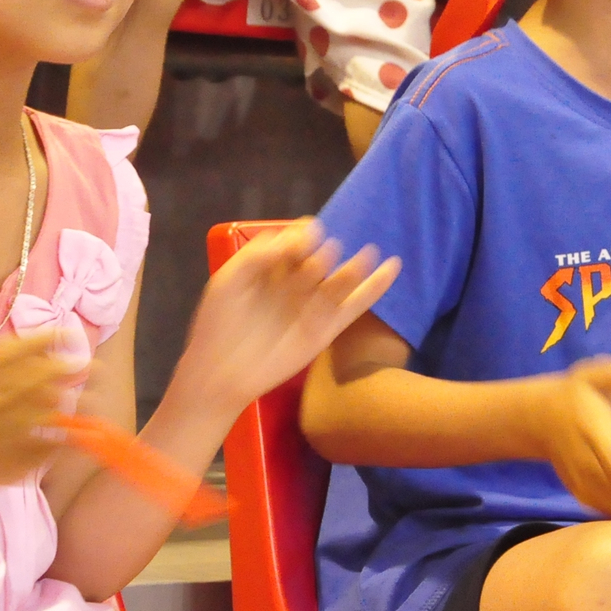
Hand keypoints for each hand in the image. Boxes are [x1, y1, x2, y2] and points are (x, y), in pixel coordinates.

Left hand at [178, 221, 400, 417]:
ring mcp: (314, 306)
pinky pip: (356, 304)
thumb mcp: (229, 281)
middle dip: (321, 255)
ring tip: (364, 255)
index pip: (297, 240)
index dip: (302, 236)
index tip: (300, 242)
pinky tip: (392, 267)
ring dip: (354, 266)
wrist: (219, 374)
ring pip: (341, 279)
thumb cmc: (218, 325)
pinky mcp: (328, 328)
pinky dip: (376, 287)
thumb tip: (301, 236)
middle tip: (316, 261)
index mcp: (272, 268)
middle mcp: (296, 283)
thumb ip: (260, 254)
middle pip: (320, 258)